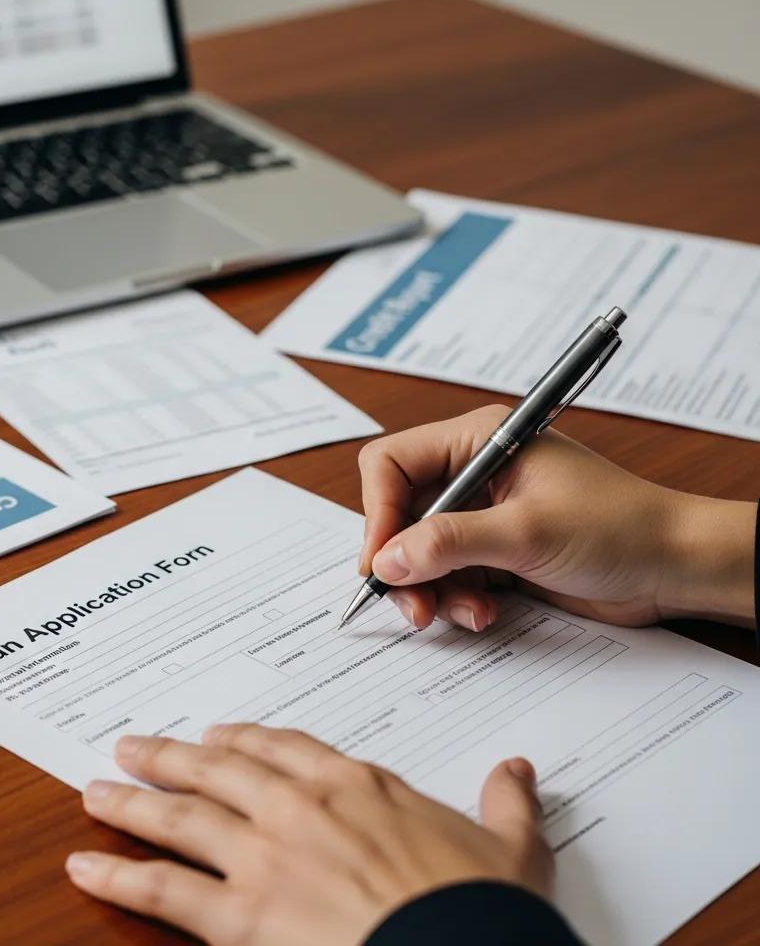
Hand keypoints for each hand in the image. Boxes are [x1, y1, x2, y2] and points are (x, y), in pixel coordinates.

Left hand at [67, 726, 551, 945]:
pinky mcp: (240, 917)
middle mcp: (300, 809)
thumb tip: (517, 772)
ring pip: (181, 817)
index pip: (285, 747)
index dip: (245, 740)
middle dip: (170, 757)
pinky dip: (120, 876)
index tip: (219, 736)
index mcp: (357, 786)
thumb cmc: (479, 910)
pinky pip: (165, 890)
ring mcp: (264, 858)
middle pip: (219, 769)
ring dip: (133, 802)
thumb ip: (506, 804)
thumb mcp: (510, 850)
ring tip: (97, 789)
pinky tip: (87, 866)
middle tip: (133, 745)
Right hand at [358, 405, 755, 631]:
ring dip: (431, 589)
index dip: (379, 512)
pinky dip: (455, 599)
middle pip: (399, 513)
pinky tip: (484, 613)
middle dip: (403, 561)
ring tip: (464, 613)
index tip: (382, 561)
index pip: (392, 463)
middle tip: (412, 605)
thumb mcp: (527, 532)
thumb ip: (450, 543)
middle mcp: (472, 472)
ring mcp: (482, 514)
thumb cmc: (619, 527)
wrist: (675, 567)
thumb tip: (387, 559)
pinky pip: (447, 575)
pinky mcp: (493, 551)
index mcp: (478, 440)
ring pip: (418, 551)